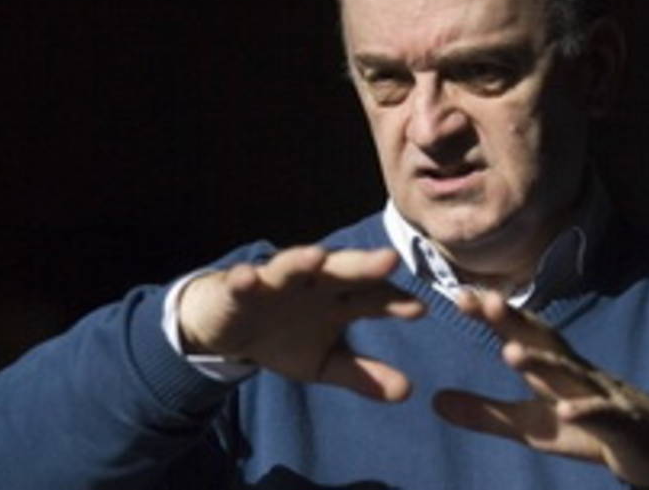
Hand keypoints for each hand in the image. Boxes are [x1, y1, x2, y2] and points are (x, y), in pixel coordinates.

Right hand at [178, 246, 424, 400]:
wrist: (230, 327)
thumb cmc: (284, 337)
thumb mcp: (323, 362)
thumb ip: (361, 375)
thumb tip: (407, 392)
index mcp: (339, 299)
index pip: (374, 297)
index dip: (394, 301)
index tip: (419, 308)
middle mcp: (314, 282)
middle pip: (343, 270)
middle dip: (364, 265)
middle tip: (390, 259)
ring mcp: (277, 280)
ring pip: (293, 265)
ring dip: (302, 260)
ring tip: (316, 258)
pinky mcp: (240, 286)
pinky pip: (241, 281)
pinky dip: (243, 278)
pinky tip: (248, 278)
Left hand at [433, 291, 648, 486]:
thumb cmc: (584, 426)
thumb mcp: (529, 426)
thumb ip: (484, 412)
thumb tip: (434, 401)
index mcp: (549, 366)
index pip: (517, 333)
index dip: (490, 315)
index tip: (458, 296)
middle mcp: (572, 371)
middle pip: (541, 340)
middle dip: (513, 320)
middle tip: (484, 300)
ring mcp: (598, 393)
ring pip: (569, 373)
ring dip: (541, 361)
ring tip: (510, 352)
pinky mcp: (620, 423)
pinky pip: (603, 414)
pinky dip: (586, 411)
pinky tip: (566, 411)